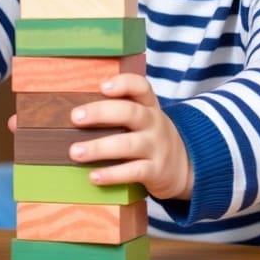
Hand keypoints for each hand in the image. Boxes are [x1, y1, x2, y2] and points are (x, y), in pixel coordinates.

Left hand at [68, 74, 192, 200]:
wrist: (185, 167)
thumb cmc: (150, 138)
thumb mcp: (144, 118)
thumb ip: (120, 110)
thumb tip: (77, 110)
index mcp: (149, 106)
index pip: (141, 87)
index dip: (123, 84)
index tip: (102, 86)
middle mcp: (155, 123)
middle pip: (130, 112)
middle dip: (101, 113)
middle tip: (75, 117)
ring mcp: (156, 147)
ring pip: (128, 144)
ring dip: (99, 147)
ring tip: (75, 152)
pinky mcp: (156, 171)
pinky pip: (134, 172)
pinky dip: (112, 174)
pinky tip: (93, 176)